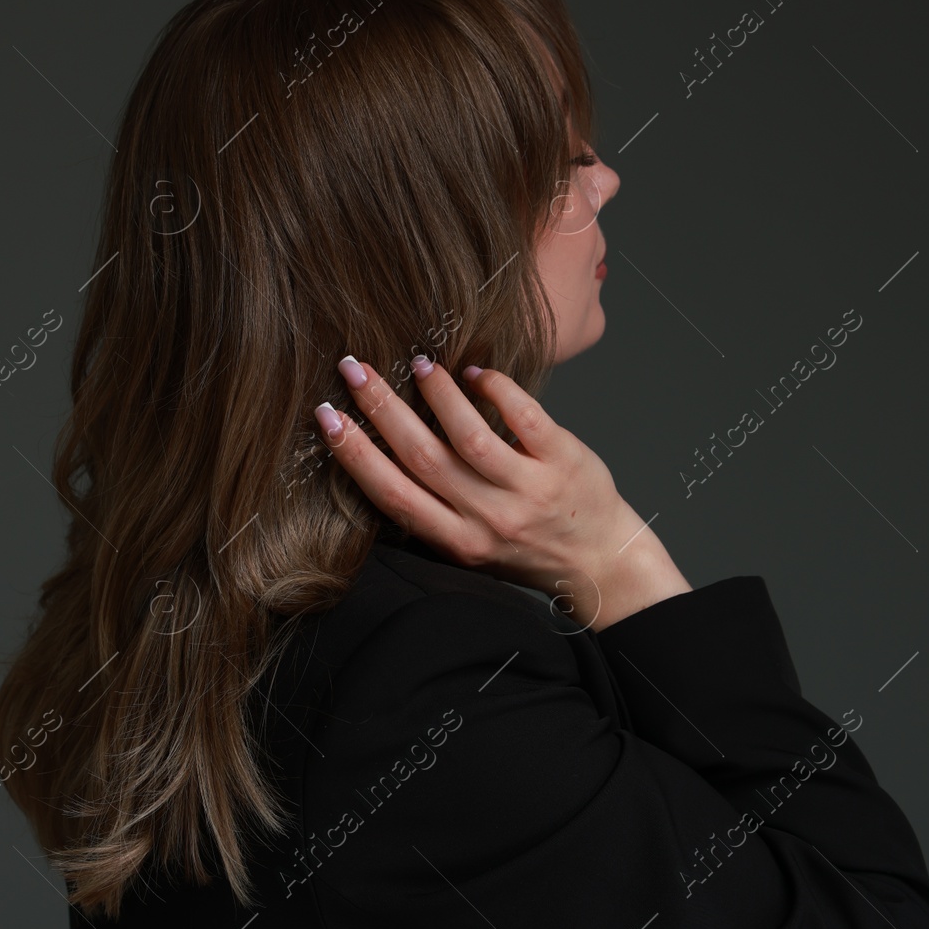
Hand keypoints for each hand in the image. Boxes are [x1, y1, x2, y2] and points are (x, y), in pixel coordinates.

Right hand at [314, 356, 690, 629]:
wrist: (602, 562)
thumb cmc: (529, 549)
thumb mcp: (471, 545)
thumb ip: (434, 511)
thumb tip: (380, 456)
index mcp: (458, 542)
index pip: (393, 494)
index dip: (355, 454)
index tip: (327, 417)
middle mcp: (489, 520)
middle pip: (422, 458)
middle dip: (381, 410)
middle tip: (353, 370)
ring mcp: (528, 492)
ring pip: (470, 437)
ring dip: (438, 396)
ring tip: (418, 365)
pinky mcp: (563, 463)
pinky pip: (524, 418)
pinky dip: (496, 390)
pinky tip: (477, 373)